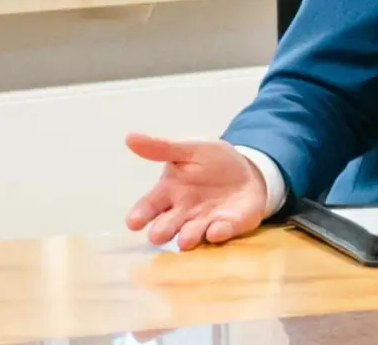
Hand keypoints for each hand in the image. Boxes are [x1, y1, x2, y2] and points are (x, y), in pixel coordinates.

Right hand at [124, 133, 267, 250]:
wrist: (248, 169)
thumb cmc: (211, 161)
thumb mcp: (189, 149)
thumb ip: (162, 148)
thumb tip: (130, 137)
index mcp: (169, 192)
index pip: (148, 206)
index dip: (139, 215)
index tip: (133, 222)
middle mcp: (183, 213)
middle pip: (167, 226)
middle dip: (162, 231)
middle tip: (158, 235)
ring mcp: (205, 221)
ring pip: (192, 233)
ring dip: (189, 237)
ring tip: (185, 240)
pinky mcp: (229, 225)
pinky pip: (223, 231)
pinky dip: (219, 232)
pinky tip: (216, 231)